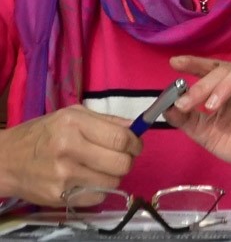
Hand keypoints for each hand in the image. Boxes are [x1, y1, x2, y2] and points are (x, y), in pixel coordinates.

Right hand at [0, 106, 141, 205]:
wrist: (5, 160)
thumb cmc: (41, 134)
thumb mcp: (71, 115)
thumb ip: (106, 121)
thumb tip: (135, 128)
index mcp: (73, 125)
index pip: (121, 138)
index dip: (135, 144)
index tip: (135, 145)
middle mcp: (69, 149)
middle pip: (121, 163)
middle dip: (126, 161)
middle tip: (118, 158)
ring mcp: (63, 176)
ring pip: (112, 182)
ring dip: (112, 176)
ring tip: (100, 169)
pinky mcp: (59, 197)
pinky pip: (97, 197)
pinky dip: (98, 190)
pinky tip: (87, 180)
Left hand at [164, 55, 230, 178]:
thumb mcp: (210, 135)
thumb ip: (189, 121)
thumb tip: (166, 107)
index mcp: (229, 88)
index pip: (211, 68)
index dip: (194, 63)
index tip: (174, 63)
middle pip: (226, 68)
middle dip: (205, 83)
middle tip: (190, 101)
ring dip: (228, 83)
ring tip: (214, 103)